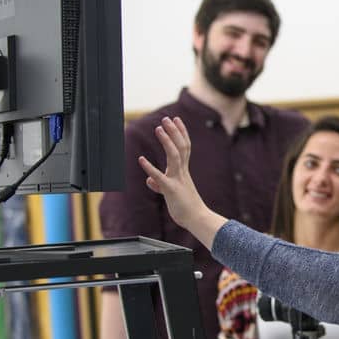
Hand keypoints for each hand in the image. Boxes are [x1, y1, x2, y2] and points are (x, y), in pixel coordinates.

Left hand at [139, 116, 226, 248]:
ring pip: (174, 156)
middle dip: (174, 131)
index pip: (185, 147)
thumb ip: (160, 184)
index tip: (176, 120)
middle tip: (167, 118)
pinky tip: (141, 159)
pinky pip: (160, 177)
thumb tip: (150, 180)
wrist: (197, 219)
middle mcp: (182, 172)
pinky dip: (150, 167)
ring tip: (159, 128)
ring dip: (166, 141)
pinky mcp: (171, 190)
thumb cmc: (186, 207)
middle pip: (181, 147)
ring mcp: (178, 179)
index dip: (181, 132)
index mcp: (184, 171)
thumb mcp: (172, 192)